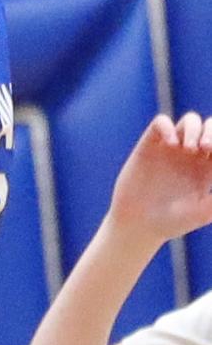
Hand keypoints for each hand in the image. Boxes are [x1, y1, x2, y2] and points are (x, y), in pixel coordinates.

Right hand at [109, 114, 211, 246]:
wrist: (140, 223)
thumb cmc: (174, 222)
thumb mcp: (205, 211)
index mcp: (209, 168)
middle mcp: (193, 155)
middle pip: (209, 127)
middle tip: (206, 148)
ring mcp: (171, 148)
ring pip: (189, 120)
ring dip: (194, 127)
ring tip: (189, 148)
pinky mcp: (149, 145)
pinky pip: (161, 122)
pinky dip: (168, 126)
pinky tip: (171, 144)